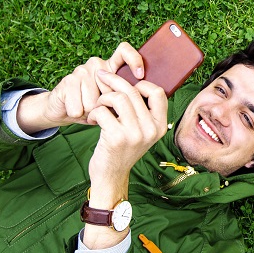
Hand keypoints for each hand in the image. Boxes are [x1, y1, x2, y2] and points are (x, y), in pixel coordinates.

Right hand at [16, 42, 143, 133]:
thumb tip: (141, 99)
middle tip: (99, 107)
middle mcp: (97, 64)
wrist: (64, 112)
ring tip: (86, 109)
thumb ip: (125, 97)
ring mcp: (82, 70)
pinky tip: (75, 110)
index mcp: (111, 67)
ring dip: (91, 111)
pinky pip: (80, 104)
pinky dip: (78, 113)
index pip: (124, 51)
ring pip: (95, 100)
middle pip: (112, 88)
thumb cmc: (93, 108)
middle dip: (108, 105)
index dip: (134, 60)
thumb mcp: (113, 104)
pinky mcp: (68, 80)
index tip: (139, 76)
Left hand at [86, 71, 167, 205]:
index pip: (157, 92)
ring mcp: (135, 134)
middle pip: (133, 91)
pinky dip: (94, 112)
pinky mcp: (116, 138)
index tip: (125, 84)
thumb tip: (131, 79)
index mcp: (160, 126)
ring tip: (98, 106)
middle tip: (100, 76)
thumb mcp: (140, 131)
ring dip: (103, 98)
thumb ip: (141, 111)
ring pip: (118, 98)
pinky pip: (103, 111)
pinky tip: (92, 120)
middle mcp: (151, 129)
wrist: (111, 175)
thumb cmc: (123, 149)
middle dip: (113, 80)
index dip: (141, 83)